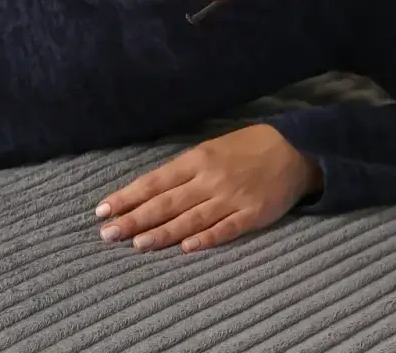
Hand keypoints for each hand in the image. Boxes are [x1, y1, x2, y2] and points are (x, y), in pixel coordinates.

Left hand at [95, 125, 322, 253]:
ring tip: (137, 245)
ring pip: (190, 218)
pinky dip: (206, 238)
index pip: (154, 182)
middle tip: (108, 234)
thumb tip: (149, 192)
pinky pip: (226, 229)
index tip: (103, 210)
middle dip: (134, 219)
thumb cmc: (246, 148)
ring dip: (162, 233)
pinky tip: (187, 248)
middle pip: (166, 203)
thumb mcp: (211, 149)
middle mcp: (209, 178)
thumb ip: (184, 172)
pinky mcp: (252, 214)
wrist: (292, 149)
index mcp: (197, 159)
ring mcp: (231, 197)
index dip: (127, 197)